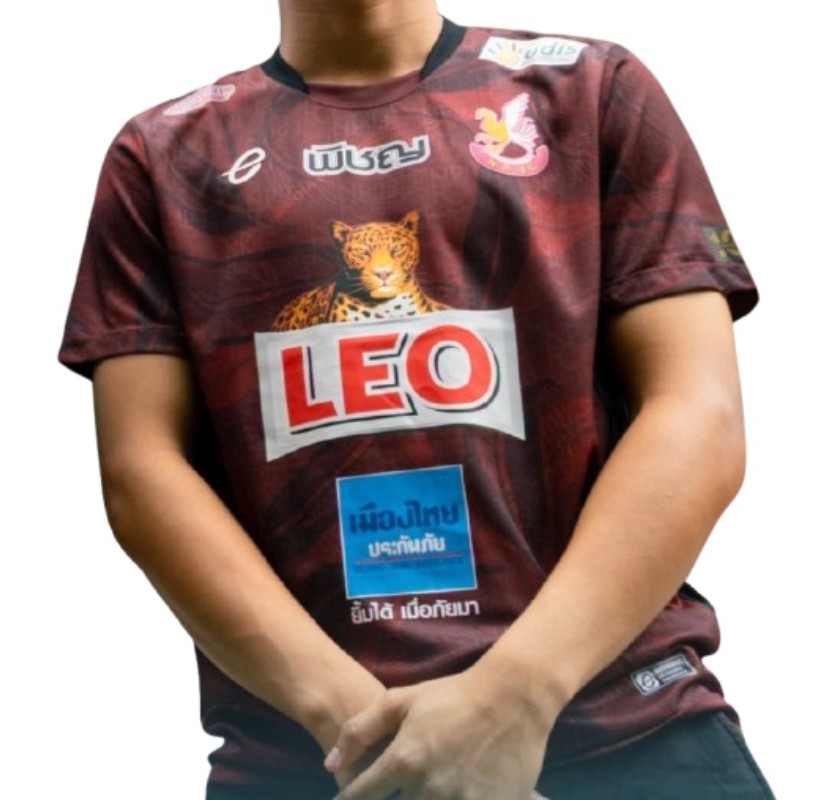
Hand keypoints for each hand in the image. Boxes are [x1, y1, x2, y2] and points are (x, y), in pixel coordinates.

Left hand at [325, 665, 557, 799]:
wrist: (513, 698)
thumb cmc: (453, 696)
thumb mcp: (402, 700)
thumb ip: (360, 730)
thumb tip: (330, 763)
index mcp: (405, 759)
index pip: (362, 796)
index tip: (346, 799)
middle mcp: (429, 787)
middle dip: (395, 798)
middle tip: (407, 777)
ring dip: (423, 799)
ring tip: (431, 783)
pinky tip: (454, 790)